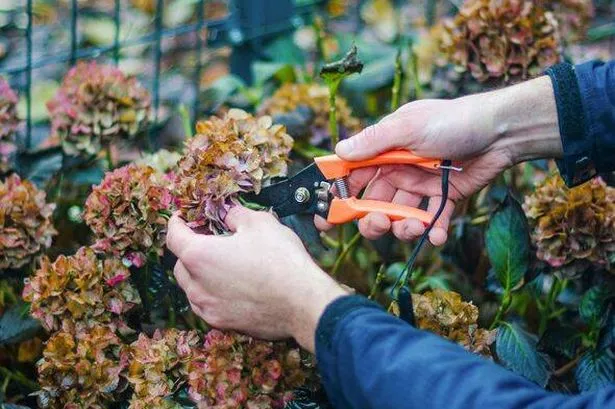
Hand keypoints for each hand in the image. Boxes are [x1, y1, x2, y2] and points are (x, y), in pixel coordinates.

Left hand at [166, 207, 346, 351]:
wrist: (303, 303)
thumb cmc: (281, 260)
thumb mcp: (260, 223)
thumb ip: (236, 215)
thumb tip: (229, 216)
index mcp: (199, 256)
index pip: (174, 237)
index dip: (176, 224)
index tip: (181, 218)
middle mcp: (197, 286)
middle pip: (181, 265)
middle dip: (189, 252)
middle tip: (209, 241)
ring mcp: (209, 309)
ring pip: (192, 289)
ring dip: (199, 276)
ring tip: (221, 267)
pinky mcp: (223, 325)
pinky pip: (208, 307)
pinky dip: (212, 295)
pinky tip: (232, 289)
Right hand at [316, 76, 561, 244]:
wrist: (502, 130)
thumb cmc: (453, 120)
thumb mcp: (408, 127)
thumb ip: (373, 142)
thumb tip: (338, 152)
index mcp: (385, 150)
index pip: (354, 175)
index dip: (340, 196)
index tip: (329, 217)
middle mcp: (399, 168)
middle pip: (375, 202)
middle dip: (373, 219)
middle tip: (380, 225)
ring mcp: (422, 183)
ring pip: (401, 214)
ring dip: (403, 228)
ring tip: (414, 229)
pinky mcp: (446, 196)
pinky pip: (433, 217)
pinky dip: (433, 230)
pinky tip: (435, 236)